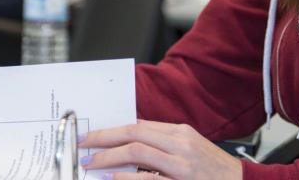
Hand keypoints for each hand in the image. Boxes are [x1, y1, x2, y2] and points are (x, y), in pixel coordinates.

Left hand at [78, 120, 242, 179]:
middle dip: (103, 138)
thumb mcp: (190, 148)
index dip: (111, 129)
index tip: (91, 135)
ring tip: (91, 163)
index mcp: (181, 132)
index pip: (138, 124)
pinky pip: (149, 179)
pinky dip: (128, 178)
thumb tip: (131, 136)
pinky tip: (114, 178)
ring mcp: (182, 164)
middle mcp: (181, 144)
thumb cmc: (215, 171)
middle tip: (83, 145)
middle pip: (134, 133)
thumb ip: (163, 142)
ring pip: (137, 151)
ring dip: (109, 157)